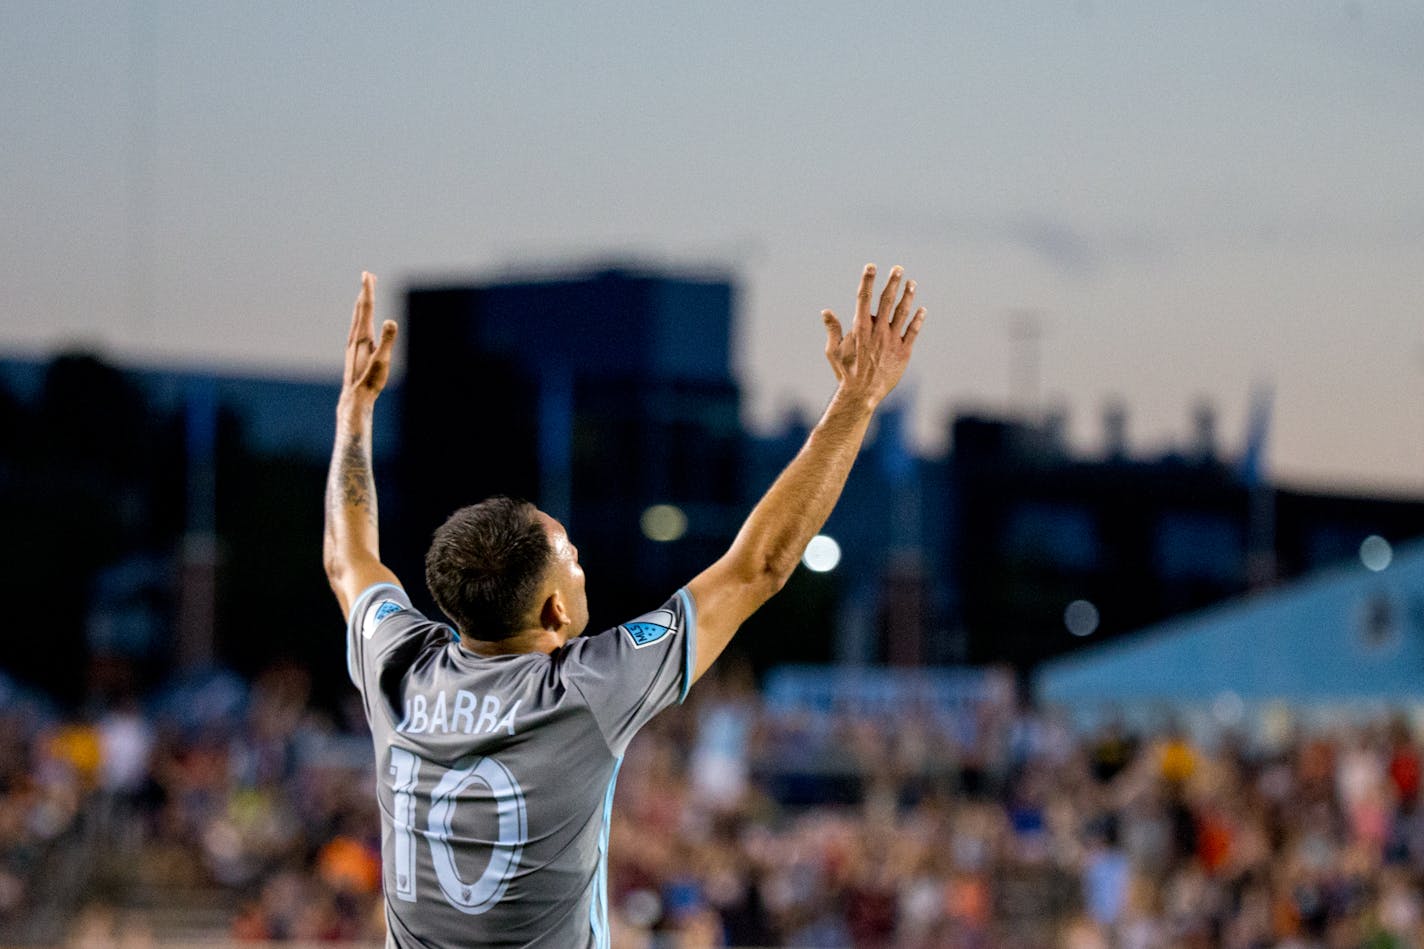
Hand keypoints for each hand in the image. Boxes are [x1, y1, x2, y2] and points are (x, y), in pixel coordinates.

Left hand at [342, 271, 398, 405]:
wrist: (355, 398)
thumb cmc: (370, 381)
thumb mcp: (383, 360)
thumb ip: (388, 340)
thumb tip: (391, 320)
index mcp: (362, 336)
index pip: (366, 307)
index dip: (367, 290)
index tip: (367, 274)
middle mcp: (355, 337)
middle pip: (360, 309)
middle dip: (365, 292)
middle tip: (368, 276)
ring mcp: (353, 345)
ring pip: (357, 318)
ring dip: (362, 304)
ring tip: (365, 295)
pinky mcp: (354, 352)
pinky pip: (357, 327)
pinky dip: (360, 317)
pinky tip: (362, 323)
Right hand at [821, 263, 925, 405]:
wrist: (862, 393)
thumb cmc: (845, 372)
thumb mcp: (833, 350)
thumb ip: (833, 329)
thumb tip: (825, 312)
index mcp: (860, 327)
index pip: (864, 297)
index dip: (868, 280)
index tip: (871, 266)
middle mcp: (878, 330)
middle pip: (886, 300)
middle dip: (893, 282)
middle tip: (898, 269)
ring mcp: (892, 339)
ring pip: (902, 312)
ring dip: (908, 296)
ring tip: (912, 283)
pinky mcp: (903, 351)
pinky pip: (913, 331)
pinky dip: (918, 319)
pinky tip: (922, 310)